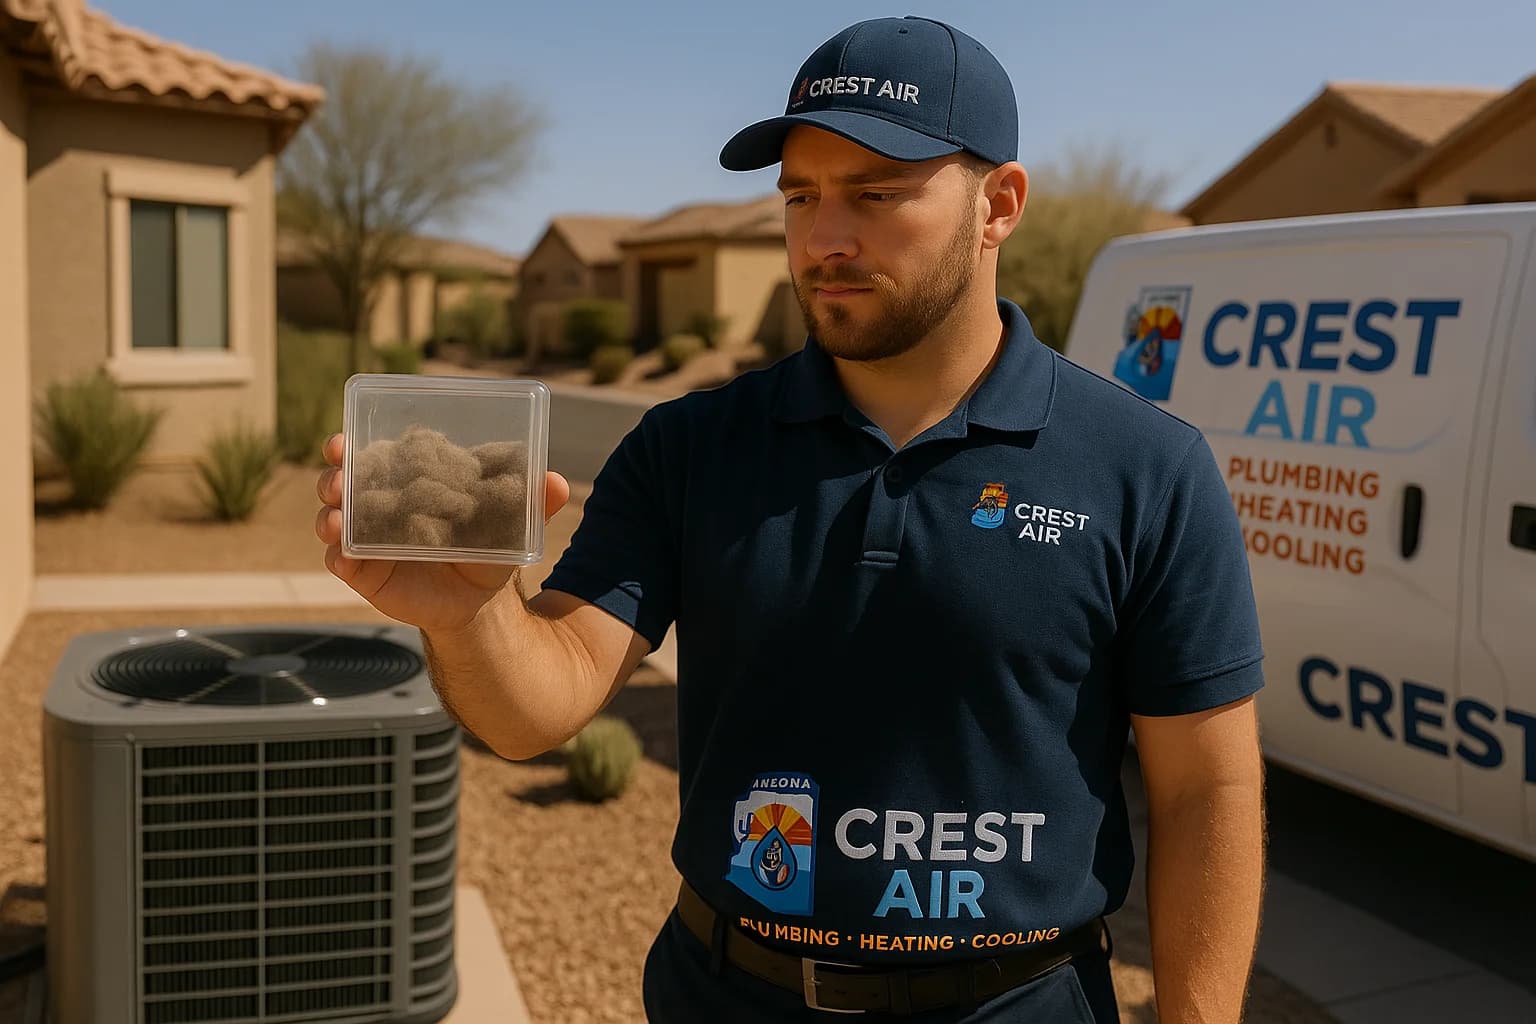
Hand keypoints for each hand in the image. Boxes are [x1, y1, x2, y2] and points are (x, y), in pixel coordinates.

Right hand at [314, 433, 570, 632]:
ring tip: (335, 519)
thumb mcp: (507, 522)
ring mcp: (365, 538)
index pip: (373, 454)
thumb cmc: (486, 545)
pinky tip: (343, 556)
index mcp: (405, 479)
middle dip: (332, 476)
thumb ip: (530, 501)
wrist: (476, 599)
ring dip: (328, 515)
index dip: (351, 444)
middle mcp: (377, 503)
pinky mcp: (363, 571)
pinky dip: (338, 557)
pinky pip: (341, 561)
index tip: (343, 440)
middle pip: (342, 481)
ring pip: (333, 519)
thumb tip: (557, 483)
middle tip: (337, 477)